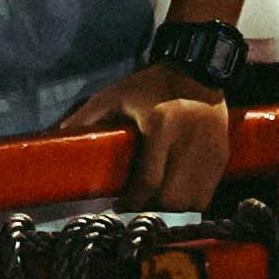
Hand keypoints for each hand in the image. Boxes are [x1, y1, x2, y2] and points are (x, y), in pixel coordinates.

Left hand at [56, 62, 233, 213]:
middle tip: (138, 204)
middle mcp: (189, 141)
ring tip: (157, 200)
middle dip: (152, 208)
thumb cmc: (152, 84)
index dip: (132, 202)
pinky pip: (207, 193)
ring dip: (172, 208)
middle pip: (173, 198)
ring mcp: (210, 150)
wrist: (198, 70)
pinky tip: (176, 192)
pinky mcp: (221, 155)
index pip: (149, 182)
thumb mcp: (115, 94)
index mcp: (161, 126)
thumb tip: (56, 135)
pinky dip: (191, 200)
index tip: (119, 205)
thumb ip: (86, 116)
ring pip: (193, 202)